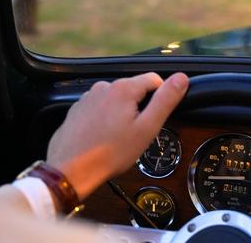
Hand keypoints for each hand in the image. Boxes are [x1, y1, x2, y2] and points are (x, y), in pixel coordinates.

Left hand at [46, 72, 188, 199]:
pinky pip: (99, 109)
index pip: (154, 80)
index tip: (153, 120)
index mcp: (123, 88)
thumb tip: (181, 78)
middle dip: (139, 108)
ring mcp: (87, 98)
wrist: (70, 172)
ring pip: (116, 100)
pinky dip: (104, 120)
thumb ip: (165, 100)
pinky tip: (102, 138)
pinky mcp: (76, 111)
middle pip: (134, 90)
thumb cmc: (110, 153)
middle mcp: (103, 87)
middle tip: (135, 133)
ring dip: (121, 114)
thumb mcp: (146, 128)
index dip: (160, 99)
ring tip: (117, 138)